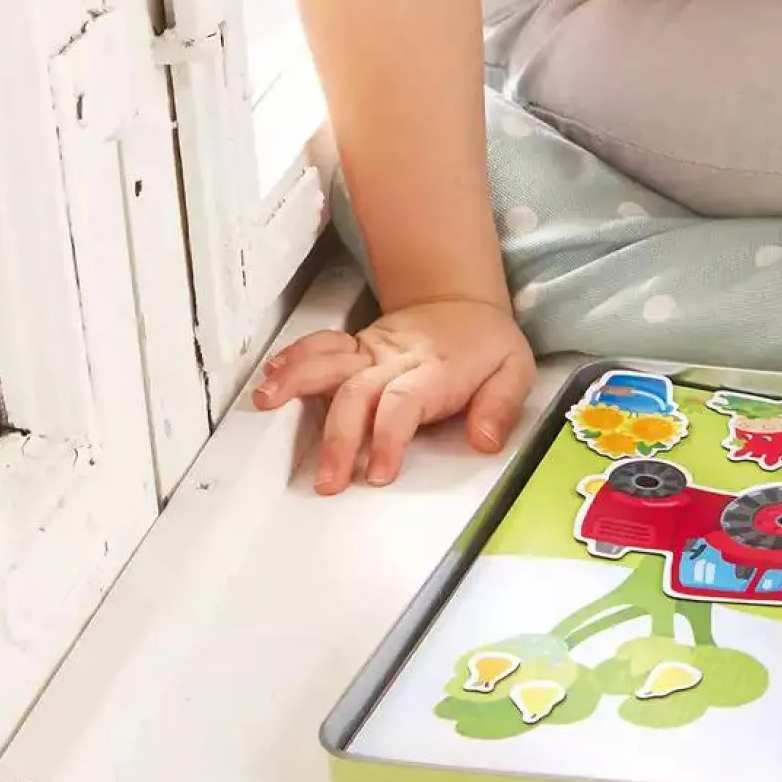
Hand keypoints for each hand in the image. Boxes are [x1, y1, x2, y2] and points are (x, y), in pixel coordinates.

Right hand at [252, 297, 535, 493]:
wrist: (462, 302)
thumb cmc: (487, 345)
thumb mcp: (515, 370)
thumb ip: (501, 405)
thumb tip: (485, 441)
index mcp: (436, 370)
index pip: (403, 403)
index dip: (387, 437)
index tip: (377, 473)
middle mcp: (397, 359)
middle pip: (358, 392)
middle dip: (338, 436)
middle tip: (326, 479)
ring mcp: (372, 350)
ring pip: (330, 363)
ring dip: (297, 382)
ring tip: (266, 404)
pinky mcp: (356, 346)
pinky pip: (322, 346)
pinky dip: (294, 357)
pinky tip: (270, 376)